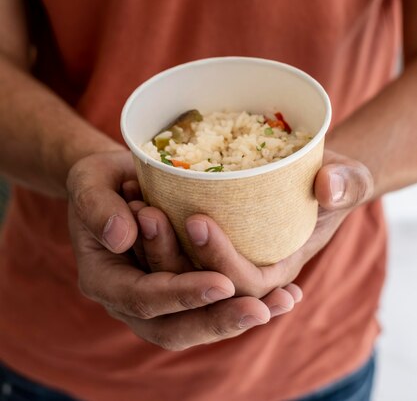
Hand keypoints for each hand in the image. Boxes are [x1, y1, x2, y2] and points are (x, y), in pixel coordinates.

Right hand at [67, 150, 301, 350]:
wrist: (113, 181)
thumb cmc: (100, 178)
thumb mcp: (88, 181)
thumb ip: (97, 207)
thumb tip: (122, 237)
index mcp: (103, 278)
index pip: (142, 298)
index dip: (181, 295)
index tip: (221, 284)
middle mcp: (131, 298)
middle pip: (174, 328)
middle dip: (218, 320)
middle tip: (261, 309)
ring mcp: (158, 297)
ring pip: (198, 323)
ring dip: (239, 316)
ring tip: (283, 303)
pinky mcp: (182, 285)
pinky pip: (212, 304)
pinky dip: (246, 300)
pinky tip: (286, 295)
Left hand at [139, 150, 372, 298]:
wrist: (311, 172)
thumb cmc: (332, 177)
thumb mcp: (347, 175)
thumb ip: (347, 182)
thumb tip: (329, 186)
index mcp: (279, 268)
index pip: (246, 283)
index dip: (221, 259)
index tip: (198, 220)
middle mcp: (244, 270)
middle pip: (200, 284)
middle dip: (171, 256)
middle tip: (147, 214)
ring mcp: (220, 254)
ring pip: (176, 268)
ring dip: (152, 243)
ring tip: (135, 203)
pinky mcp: (201, 237)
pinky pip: (170, 243)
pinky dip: (151, 226)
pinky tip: (134, 192)